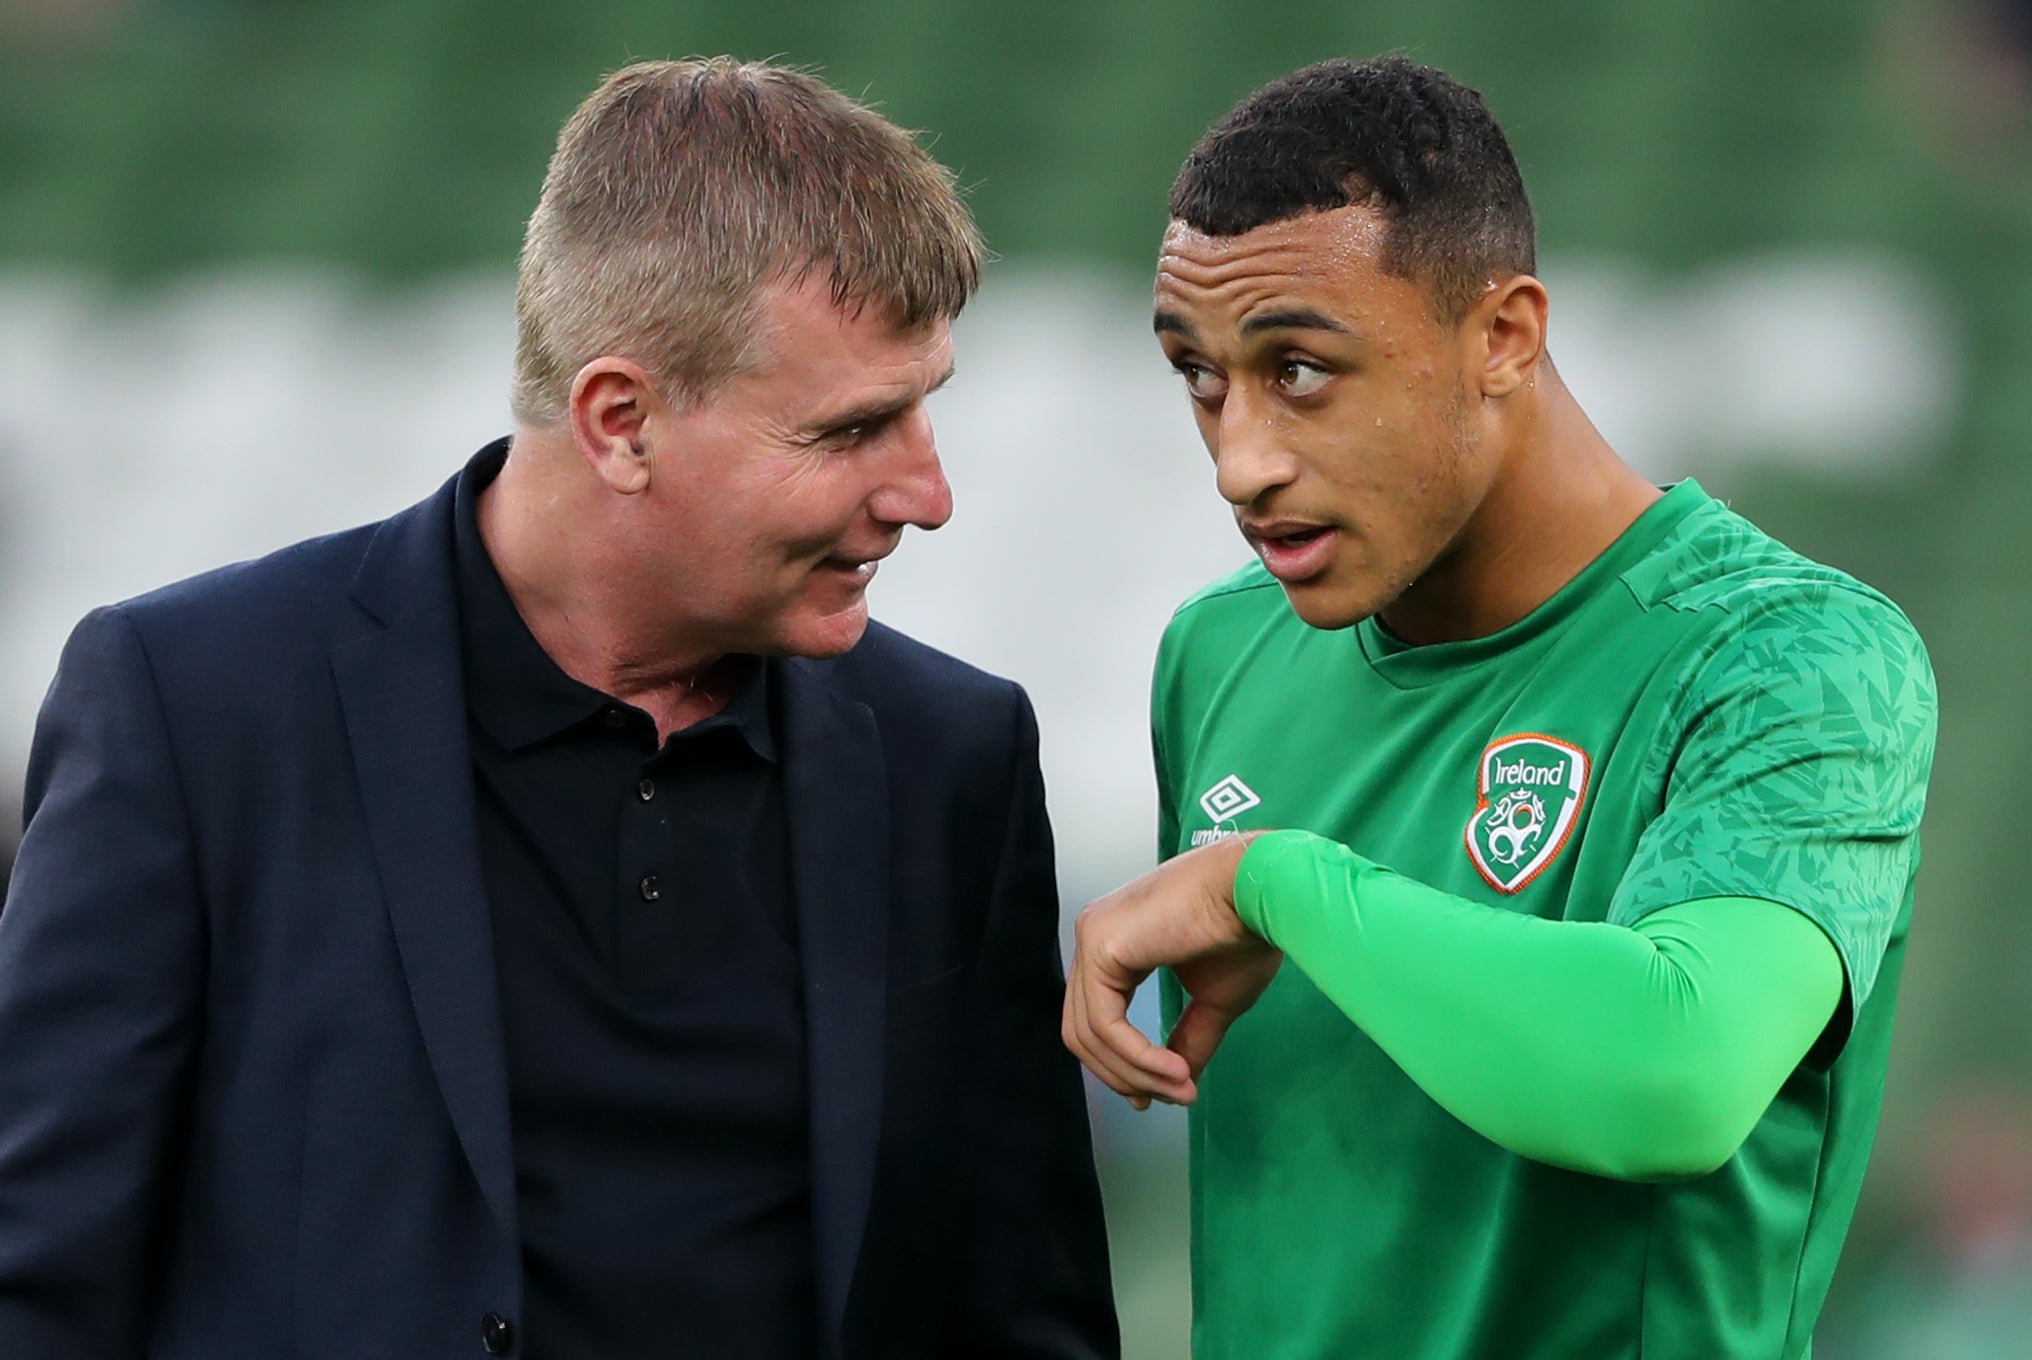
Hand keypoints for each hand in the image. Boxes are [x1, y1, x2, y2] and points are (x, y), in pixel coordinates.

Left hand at [1062, 833, 1282, 1108]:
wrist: (1260, 891)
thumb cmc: (1245, 931)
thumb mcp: (1213, 999)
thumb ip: (1188, 1037)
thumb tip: (1177, 1083)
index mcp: (1115, 942)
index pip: (1097, 1018)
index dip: (1122, 1066)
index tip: (1156, 1096)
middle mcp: (1094, 936)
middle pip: (1085, 1031)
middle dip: (1127, 1075)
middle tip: (1173, 1097)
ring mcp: (1092, 938)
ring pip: (1091, 1035)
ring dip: (1138, 1073)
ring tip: (1184, 1087)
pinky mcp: (1099, 947)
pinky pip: (1105, 1025)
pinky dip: (1138, 1057)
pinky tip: (1176, 1070)